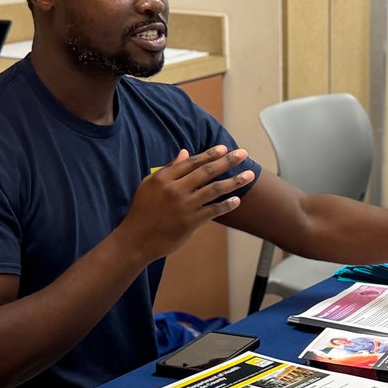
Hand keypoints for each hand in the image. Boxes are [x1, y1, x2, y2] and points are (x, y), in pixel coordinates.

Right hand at [117, 144, 253, 261]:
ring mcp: (184, 205)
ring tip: (250, 175)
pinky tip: (237, 200)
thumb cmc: (142, 211)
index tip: (224, 148)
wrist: (137, 239)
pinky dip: (226, 205)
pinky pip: (213, 210)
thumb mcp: (149, 185)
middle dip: (227, 161)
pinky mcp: (191, 222)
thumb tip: (184, 152)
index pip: (192, 162)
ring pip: (215, 189)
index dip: (210, 154)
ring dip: (234, 181)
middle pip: (207, 172)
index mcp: (164, 178)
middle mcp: (176, 189)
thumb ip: (168, 168)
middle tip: (243, 153)